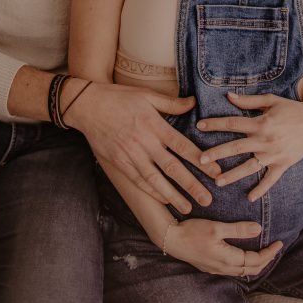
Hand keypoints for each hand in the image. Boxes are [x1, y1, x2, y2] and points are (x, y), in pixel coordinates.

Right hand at [63, 80, 221, 213]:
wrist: (86, 106)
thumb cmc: (118, 97)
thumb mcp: (146, 95)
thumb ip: (171, 102)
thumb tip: (193, 102)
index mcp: (154, 124)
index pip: (183, 146)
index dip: (201, 161)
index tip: (216, 172)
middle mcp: (144, 142)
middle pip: (172, 167)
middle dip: (192, 185)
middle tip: (208, 200)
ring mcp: (131, 154)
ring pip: (155, 180)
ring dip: (173, 195)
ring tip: (188, 207)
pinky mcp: (119, 162)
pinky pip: (138, 180)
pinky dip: (152, 191)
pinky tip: (164, 199)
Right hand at [165, 218, 282, 276]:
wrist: (171, 240)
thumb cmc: (192, 231)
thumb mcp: (216, 227)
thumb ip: (238, 229)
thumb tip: (258, 229)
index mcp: (227, 258)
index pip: (255, 260)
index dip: (269, 253)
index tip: (279, 243)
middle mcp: (224, 267)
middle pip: (251, 269)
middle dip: (266, 260)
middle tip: (275, 249)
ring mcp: (217, 269)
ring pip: (242, 271)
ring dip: (256, 264)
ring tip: (264, 253)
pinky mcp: (211, 266)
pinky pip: (234, 269)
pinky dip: (244, 264)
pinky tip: (244, 256)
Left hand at [197, 91, 302, 200]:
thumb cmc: (291, 108)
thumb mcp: (270, 100)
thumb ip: (249, 100)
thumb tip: (228, 96)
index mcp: (261, 123)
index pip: (232, 124)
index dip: (215, 124)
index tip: (199, 126)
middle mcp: (265, 140)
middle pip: (236, 147)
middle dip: (217, 153)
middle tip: (200, 160)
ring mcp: (274, 154)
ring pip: (250, 167)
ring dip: (233, 175)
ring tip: (217, 181)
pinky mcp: (283, 164)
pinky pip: (271, 179)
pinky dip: (261, 189)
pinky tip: (249, 197)